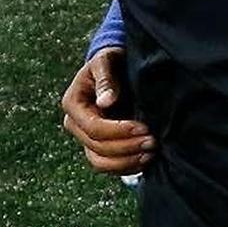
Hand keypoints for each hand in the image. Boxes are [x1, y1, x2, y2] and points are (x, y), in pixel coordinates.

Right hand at [60, 47, 154, 175]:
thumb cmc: (111, 61)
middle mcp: (76, 124)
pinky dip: (127, 166)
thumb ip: (106, 79)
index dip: (119, 131)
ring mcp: (86, 137)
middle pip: (97, 148)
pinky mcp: (99, 145)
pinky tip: (146, 159)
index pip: (93, 127)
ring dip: (127, 161)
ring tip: (151, 152)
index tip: (144, 127)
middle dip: (127, 147)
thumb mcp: (106, 61)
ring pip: (100, 162)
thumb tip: (106, 101)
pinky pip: (109, 165)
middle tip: (153, 141)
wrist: (115, 67)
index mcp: (74, 104)